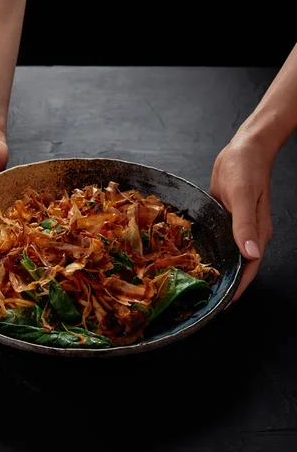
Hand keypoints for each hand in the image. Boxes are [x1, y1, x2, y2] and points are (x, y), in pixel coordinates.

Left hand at [210, 135, 272, 301]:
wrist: (244, 147)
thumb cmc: (245, 168)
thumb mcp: (241, 196)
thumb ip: (245, 225)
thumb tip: (251, 254)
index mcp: (257, 233)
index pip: (249, 268)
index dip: (237, 287)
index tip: (222, 304)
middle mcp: (248, 234)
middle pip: (238, 266)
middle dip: (225, 283)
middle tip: (203, 299)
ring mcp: (237, 227)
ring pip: (228, 255)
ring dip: (216, 268)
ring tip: (197, 284)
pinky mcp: (226, 218)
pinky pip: (219, 240)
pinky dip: (209, 251)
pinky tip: (194, 257)